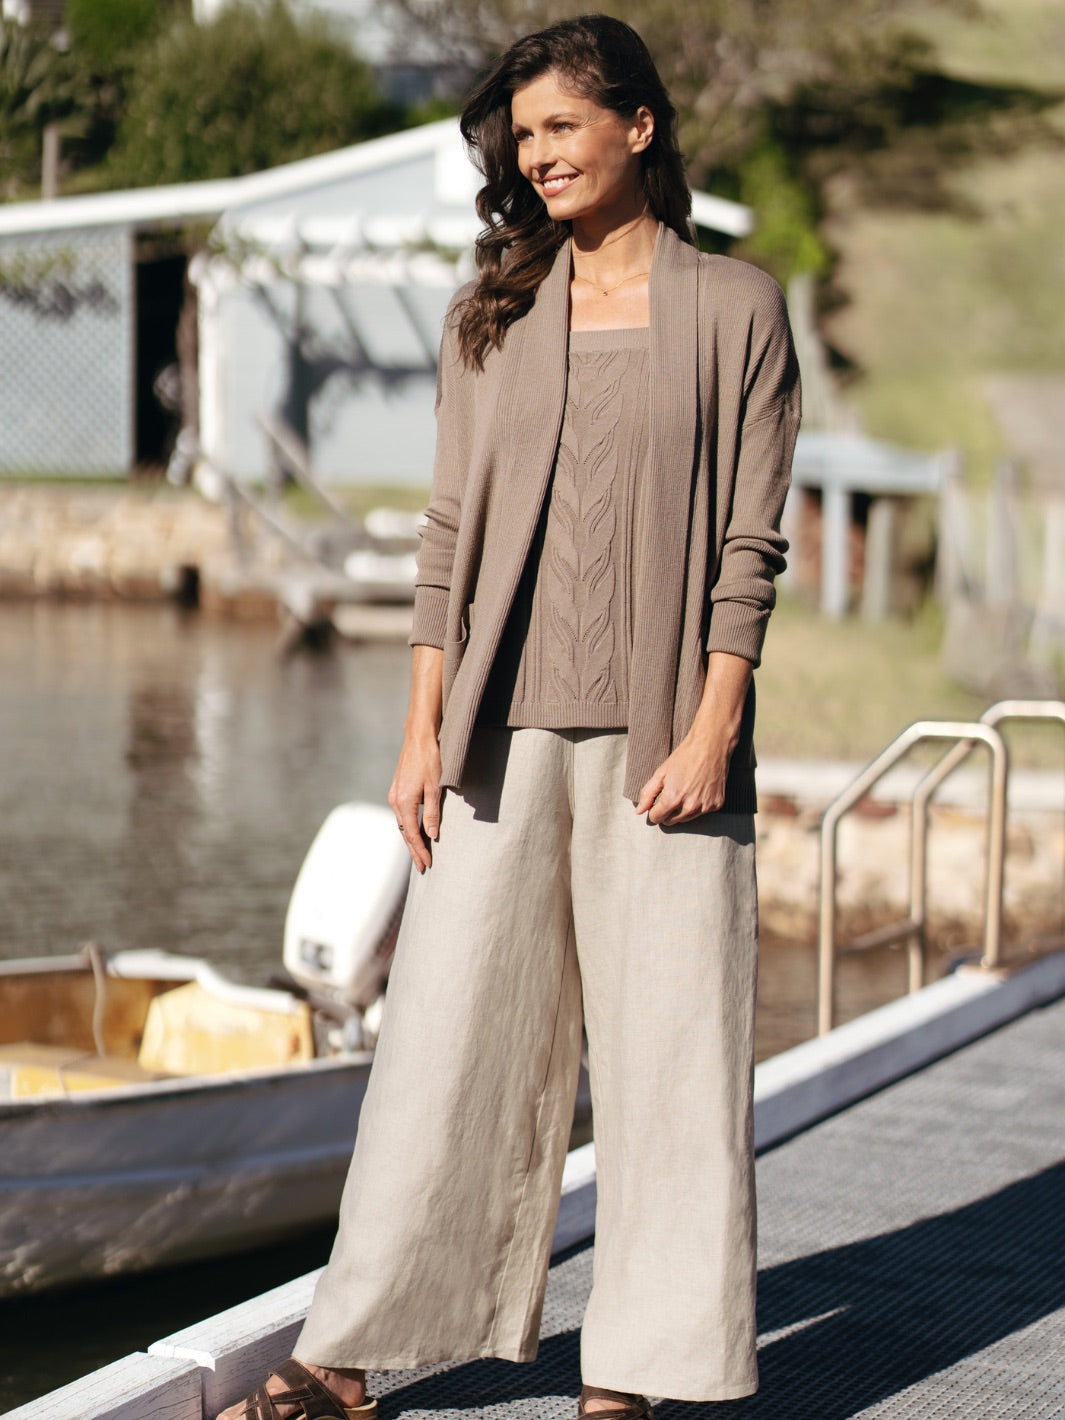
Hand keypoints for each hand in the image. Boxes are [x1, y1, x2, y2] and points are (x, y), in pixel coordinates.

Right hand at [388, 730, 441, 872]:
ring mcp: (394, 795)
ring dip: (411, 839)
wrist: (419, 737)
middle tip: (423, 867)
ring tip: (420, 853)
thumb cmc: (430, 760)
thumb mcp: (435, 788)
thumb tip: (432, 836)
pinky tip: (415, 832)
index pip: (412, 834)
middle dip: (414, 850)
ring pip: (402, 824)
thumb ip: (433, 813)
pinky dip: (408, 827)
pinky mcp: (398, 790)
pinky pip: (402, 815)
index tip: (428, 864)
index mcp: (404, 803)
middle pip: (404, 833)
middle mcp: (395, 801)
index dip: (421, 850)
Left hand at [635, 728, 731, 825]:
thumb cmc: (684, 757)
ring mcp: (704, 807)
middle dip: (667, 811)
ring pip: (685, 819)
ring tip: (685, 791)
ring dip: (682, 810)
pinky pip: (701, 813)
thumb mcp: (661, 773)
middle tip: (672, 794)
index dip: (654, 810)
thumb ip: (648, 794)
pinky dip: (698, 806)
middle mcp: (689, 807)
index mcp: (672, 799)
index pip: (656, 818)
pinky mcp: (716, 805)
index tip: (657, 801)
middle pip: (670, 821)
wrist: (711, 746)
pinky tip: (698, 790)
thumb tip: (639, 811)